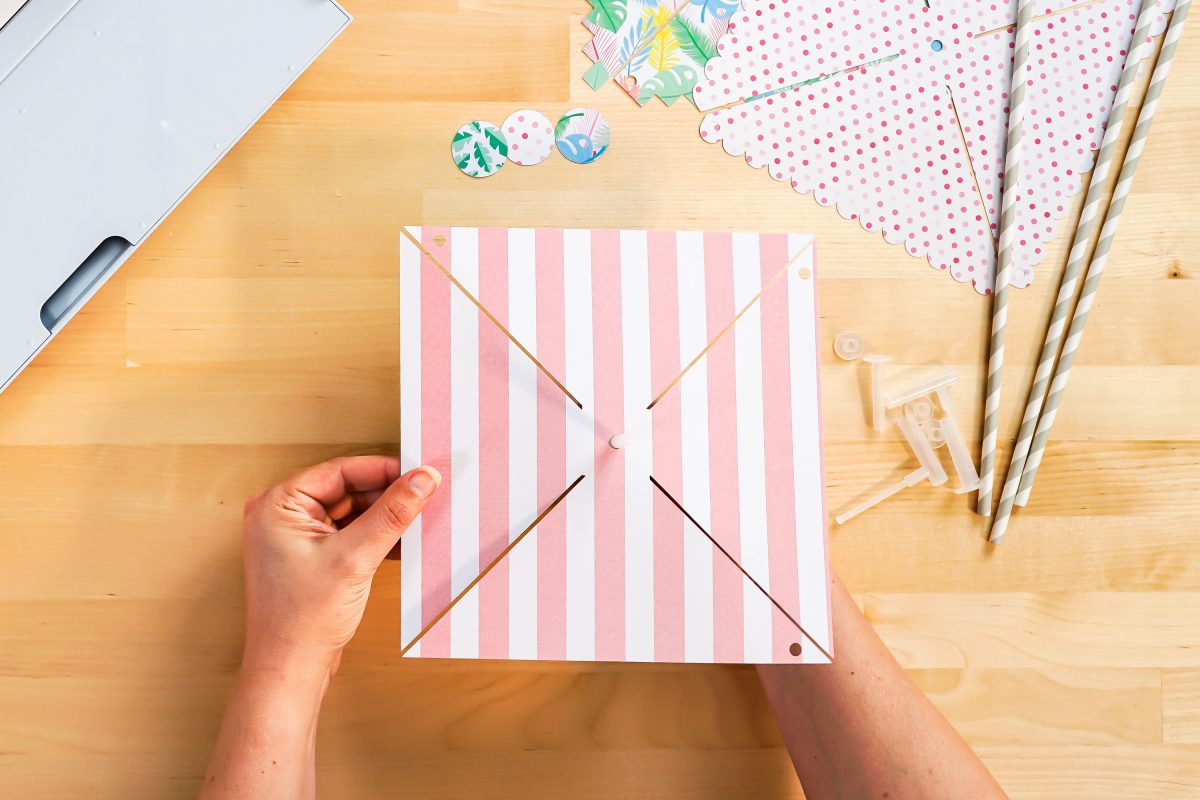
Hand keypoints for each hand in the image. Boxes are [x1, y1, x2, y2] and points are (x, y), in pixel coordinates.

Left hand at [240, 456, 440, 676]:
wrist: (290, 670)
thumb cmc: (302, 619)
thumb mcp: (355, 558)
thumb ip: (391, 514)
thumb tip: (422, 479)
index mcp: (278, 504)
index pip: (340, 471)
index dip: (383, 470)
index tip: (420, 472)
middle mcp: (282, 516)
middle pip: (347, 489)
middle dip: (387, 495)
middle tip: (425, 496)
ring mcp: (296, 538)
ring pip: (352, 511)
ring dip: (384, 517)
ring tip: (418, 520)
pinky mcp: (312, 558)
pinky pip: (349, 533)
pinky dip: (375, 536)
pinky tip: (403, 543)